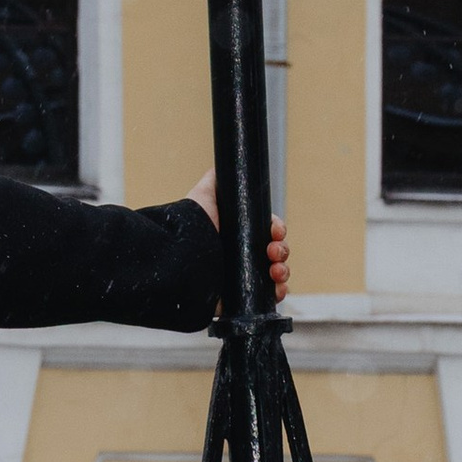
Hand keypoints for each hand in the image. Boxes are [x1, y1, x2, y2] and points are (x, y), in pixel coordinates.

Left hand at [190, 173, 290, 303]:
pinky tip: (277, 288)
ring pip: (275, 274)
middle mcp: (240, 255)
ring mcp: (241, 277)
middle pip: (275, 253)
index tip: (275, 231)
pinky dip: (278, 292)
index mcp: (237, 235)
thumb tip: (222, 164)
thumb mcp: (203, 197)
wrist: (178, 261)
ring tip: (275, 270)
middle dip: (281, 251)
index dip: (276, 230)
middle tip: (273, 251)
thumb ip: (215, 180)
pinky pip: (267, 297)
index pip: (266, 232)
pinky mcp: (238, 297)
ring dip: (283, 271)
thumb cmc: (189, 229)